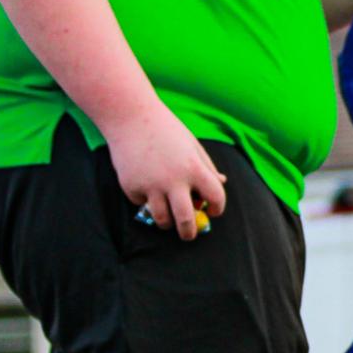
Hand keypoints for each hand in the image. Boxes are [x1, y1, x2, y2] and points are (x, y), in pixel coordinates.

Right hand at [104, 108, 227, 239]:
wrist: (130, 117)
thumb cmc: (166, 129)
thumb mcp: (191, 145)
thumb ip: (206, 166)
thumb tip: (222, 182)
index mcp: (194, 168)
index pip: (216, 197)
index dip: (218, 207)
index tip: (213, 211)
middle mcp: (173, 180)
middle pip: (186, 220)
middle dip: (189, 232)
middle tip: (188, 234)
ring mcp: (151, 185)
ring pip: (162, 219)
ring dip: (167, 223)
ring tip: (168, 220)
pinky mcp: (131, 187)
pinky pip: (141, 203)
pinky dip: (145, 200)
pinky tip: (144, 184)